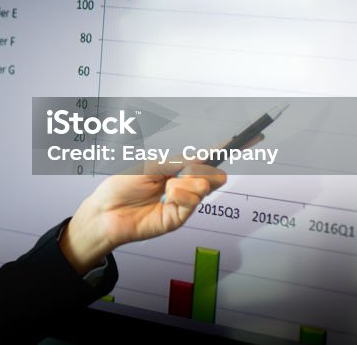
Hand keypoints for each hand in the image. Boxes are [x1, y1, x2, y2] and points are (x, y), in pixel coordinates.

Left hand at [59, 161, 225, 274]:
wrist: (105, 211)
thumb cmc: (121, 186)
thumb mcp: (150, 164)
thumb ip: (177, 161)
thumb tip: (201, 158)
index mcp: (176, 168)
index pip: (208, 158)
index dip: (229, 148)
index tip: (251, 139)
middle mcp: (184, 186)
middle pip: (214, 175)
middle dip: (204, 169)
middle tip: (183, 172)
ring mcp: (183, 203)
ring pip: (205, 186)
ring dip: (185, 182)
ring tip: (167, 186)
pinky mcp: (179, 218)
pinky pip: (192, 200)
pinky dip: (180, 194)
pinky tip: (167, 196)